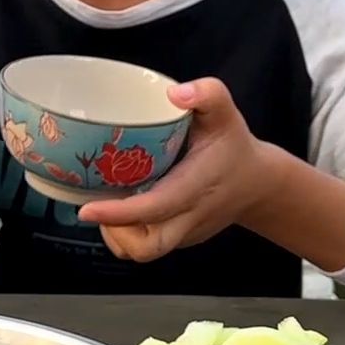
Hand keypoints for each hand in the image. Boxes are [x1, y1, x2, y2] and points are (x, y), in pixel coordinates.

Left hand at [75, 78, 275, 261]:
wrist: (257, 183)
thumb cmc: (233, 146)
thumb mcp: (225, 113)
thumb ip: (208, 94)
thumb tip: (176, 93)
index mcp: (195, 187)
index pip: (155, 208)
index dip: (118, 212)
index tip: (87, 208)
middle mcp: (188, 217)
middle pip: (147, 247)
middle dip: (114, 231)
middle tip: (96, 204)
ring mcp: (182, 233)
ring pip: (141, 252)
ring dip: (116, 234)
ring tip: (106, 204)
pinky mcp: (177, 239)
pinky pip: (144, 247)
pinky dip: (124, 235)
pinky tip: (119, 210)